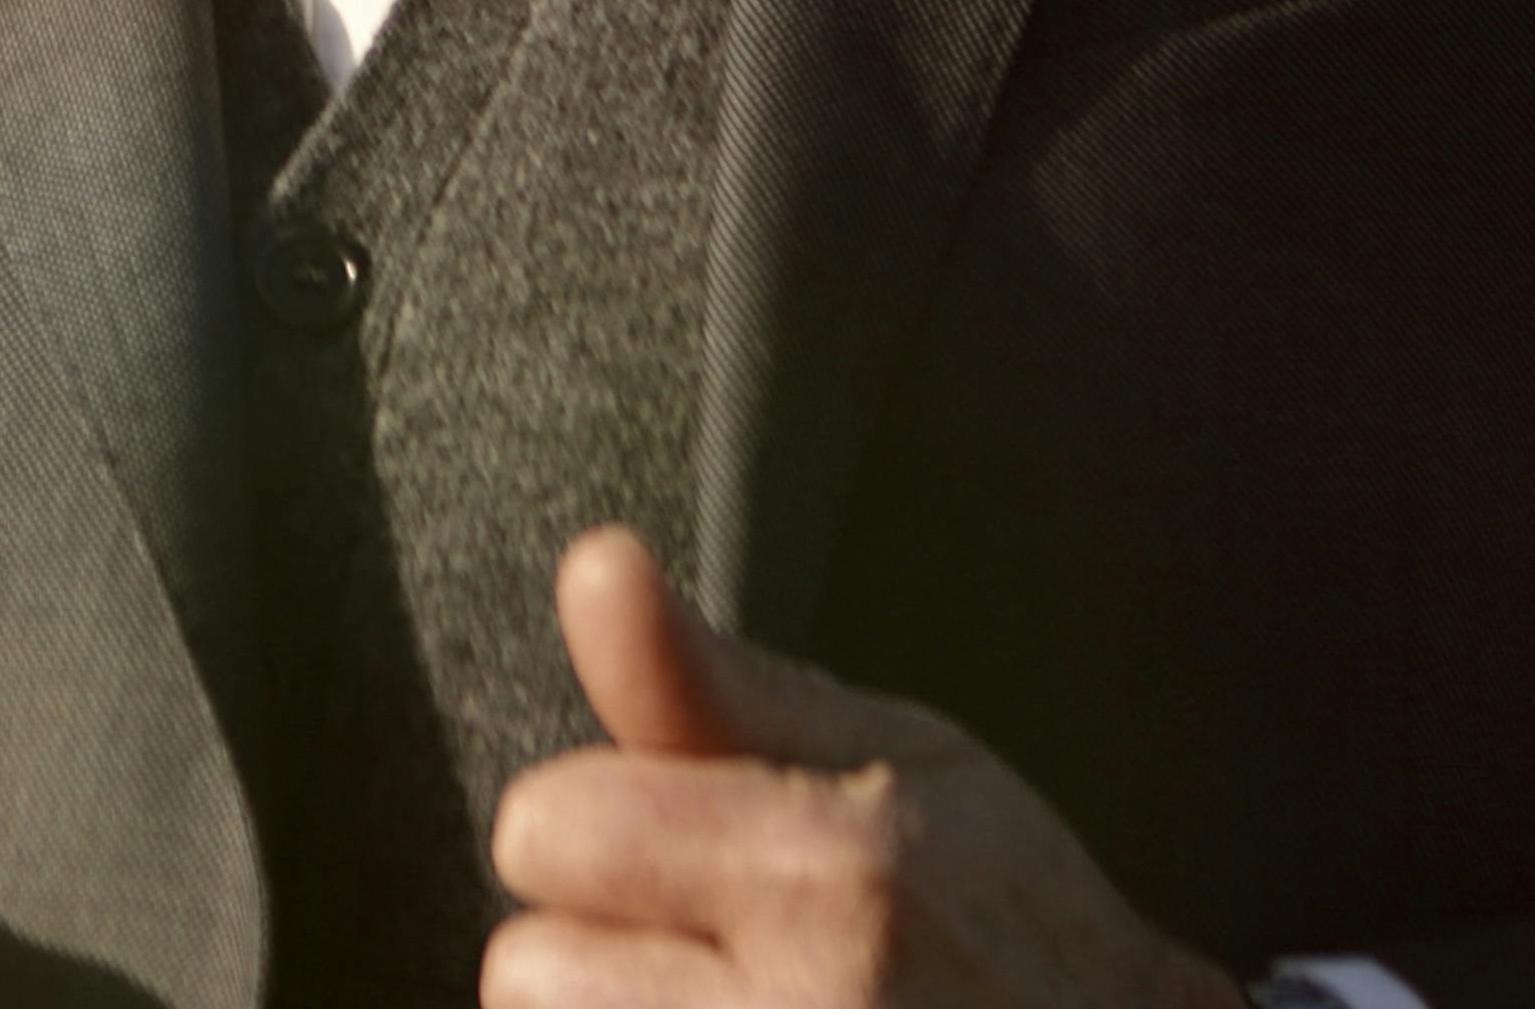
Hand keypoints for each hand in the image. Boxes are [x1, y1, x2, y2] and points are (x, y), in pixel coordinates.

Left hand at [484, 527, 1241, 1008]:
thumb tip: (593, 567)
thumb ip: (710, 678)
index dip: (608, 821)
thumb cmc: (1007, 913)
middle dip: (608, 949)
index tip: (697, 844)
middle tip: (738, 951)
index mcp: (826, 878)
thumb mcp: (895, 756)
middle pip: (527, 971)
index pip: (544, 829)